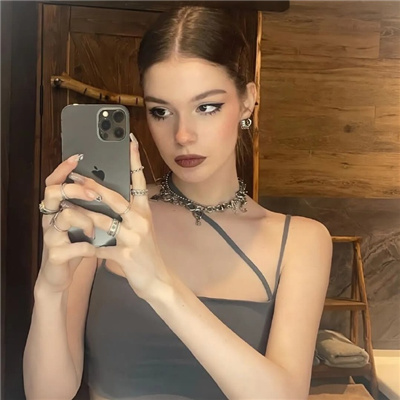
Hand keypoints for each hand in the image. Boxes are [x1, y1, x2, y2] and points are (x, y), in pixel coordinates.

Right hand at [37, 154, 98, 292]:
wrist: (61, 276)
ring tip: (93, 230)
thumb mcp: (82, 223)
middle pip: (54, 193)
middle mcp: (51, 219)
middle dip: (75, 189)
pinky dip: (88, 247)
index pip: (56, 182)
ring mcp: (51, 237)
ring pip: (64, 216)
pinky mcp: (56, 255)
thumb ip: (90, 208)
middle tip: (92, 193)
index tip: (76, 156)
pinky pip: (74, 246)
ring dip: (84, 221)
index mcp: (59, 209)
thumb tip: (113, 186)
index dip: (63, 169)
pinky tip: (93, 249)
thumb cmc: (76, 245)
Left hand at [68, 136, 173, 300]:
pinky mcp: (125, 256)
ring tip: (64, 205)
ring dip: (81, 214)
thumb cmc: (147, 252)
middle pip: (116, 199)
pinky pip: (99, 249)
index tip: (129, 140)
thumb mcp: (142, 229)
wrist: (158, 280)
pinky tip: (73, 245)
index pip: (139, 181)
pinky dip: (85, 247)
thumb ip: (129, 213)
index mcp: (145, 212)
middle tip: (76, 175)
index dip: (134, 160)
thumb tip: (109, 196)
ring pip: (103, 221)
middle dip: (94, 186)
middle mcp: (141, 222)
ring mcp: (133, 239)